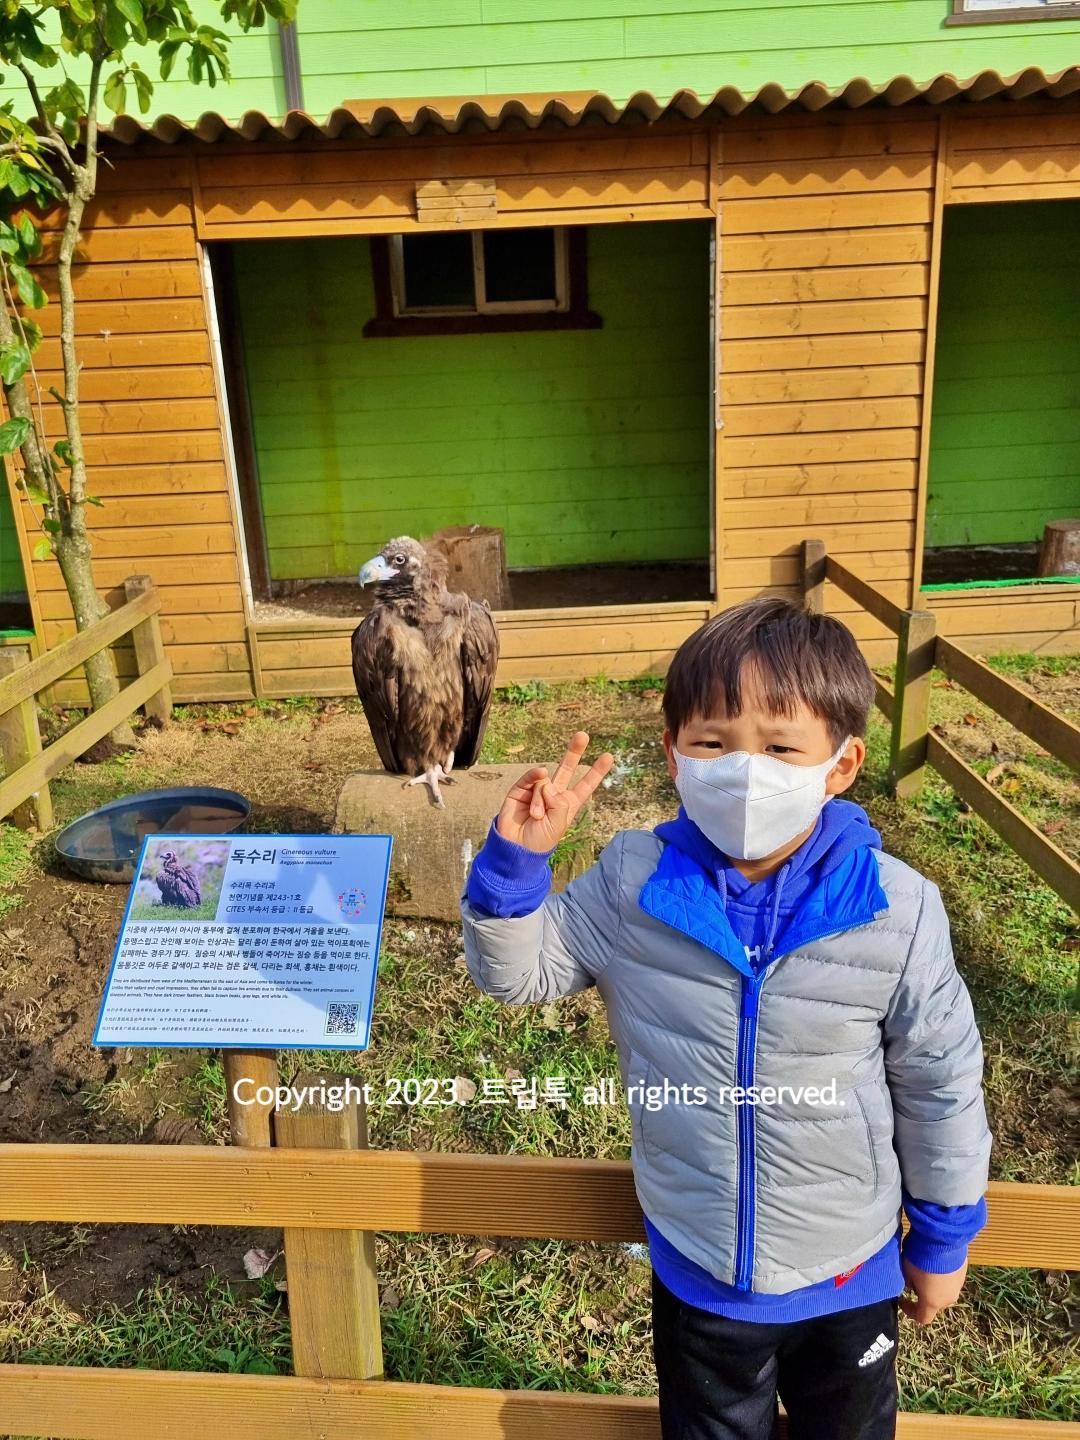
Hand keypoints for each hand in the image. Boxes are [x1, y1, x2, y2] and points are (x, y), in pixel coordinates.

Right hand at [496, 732, 613, 853]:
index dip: (596, 772)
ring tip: (535, 816)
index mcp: (567, 805)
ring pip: (545, 782)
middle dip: (574, 752)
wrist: (515, 848)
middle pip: (566, 769)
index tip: (608, 756)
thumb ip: (558, 803)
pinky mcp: (520, 790)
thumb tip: (548, 783)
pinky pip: (530, 777)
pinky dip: (534, 776)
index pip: (585, 785)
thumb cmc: (539, 841)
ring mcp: (537, 791)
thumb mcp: (557, 826)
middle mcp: (554, 795)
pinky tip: (538, 773)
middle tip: (583, 735)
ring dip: (540, 799)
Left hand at [899, 1256, 967, 1323]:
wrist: (941, 1239)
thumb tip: (911, 1284)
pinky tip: (937, 1261)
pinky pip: (950, 1278)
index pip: (922, 1317)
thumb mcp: (906, 1271)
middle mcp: (948, 1298)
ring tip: (926, 1269)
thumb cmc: (920, 1259)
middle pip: (934, 1303)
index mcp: (933, 1303)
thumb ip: (908, 1282)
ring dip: (934, 1285)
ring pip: (944, 1290)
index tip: (902, 1300)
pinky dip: (943, 1274)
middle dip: (923, 1295)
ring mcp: (958, 1285)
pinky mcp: (963, 1272)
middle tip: (914, 1280)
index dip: (911, 1311)